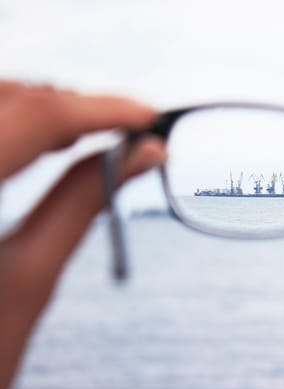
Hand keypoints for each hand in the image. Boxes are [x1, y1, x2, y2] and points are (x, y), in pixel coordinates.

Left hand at [0, 81, 165, 388]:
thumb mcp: (34, 275)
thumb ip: (86, 200)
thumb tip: (144, 154)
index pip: (35, 116)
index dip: (101, 108)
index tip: (150, 117)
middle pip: (6, 99)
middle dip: (71, 105)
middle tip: (127, 131)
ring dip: (38, 110)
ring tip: (87, 136)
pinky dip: (11, 126)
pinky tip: (38, 142)